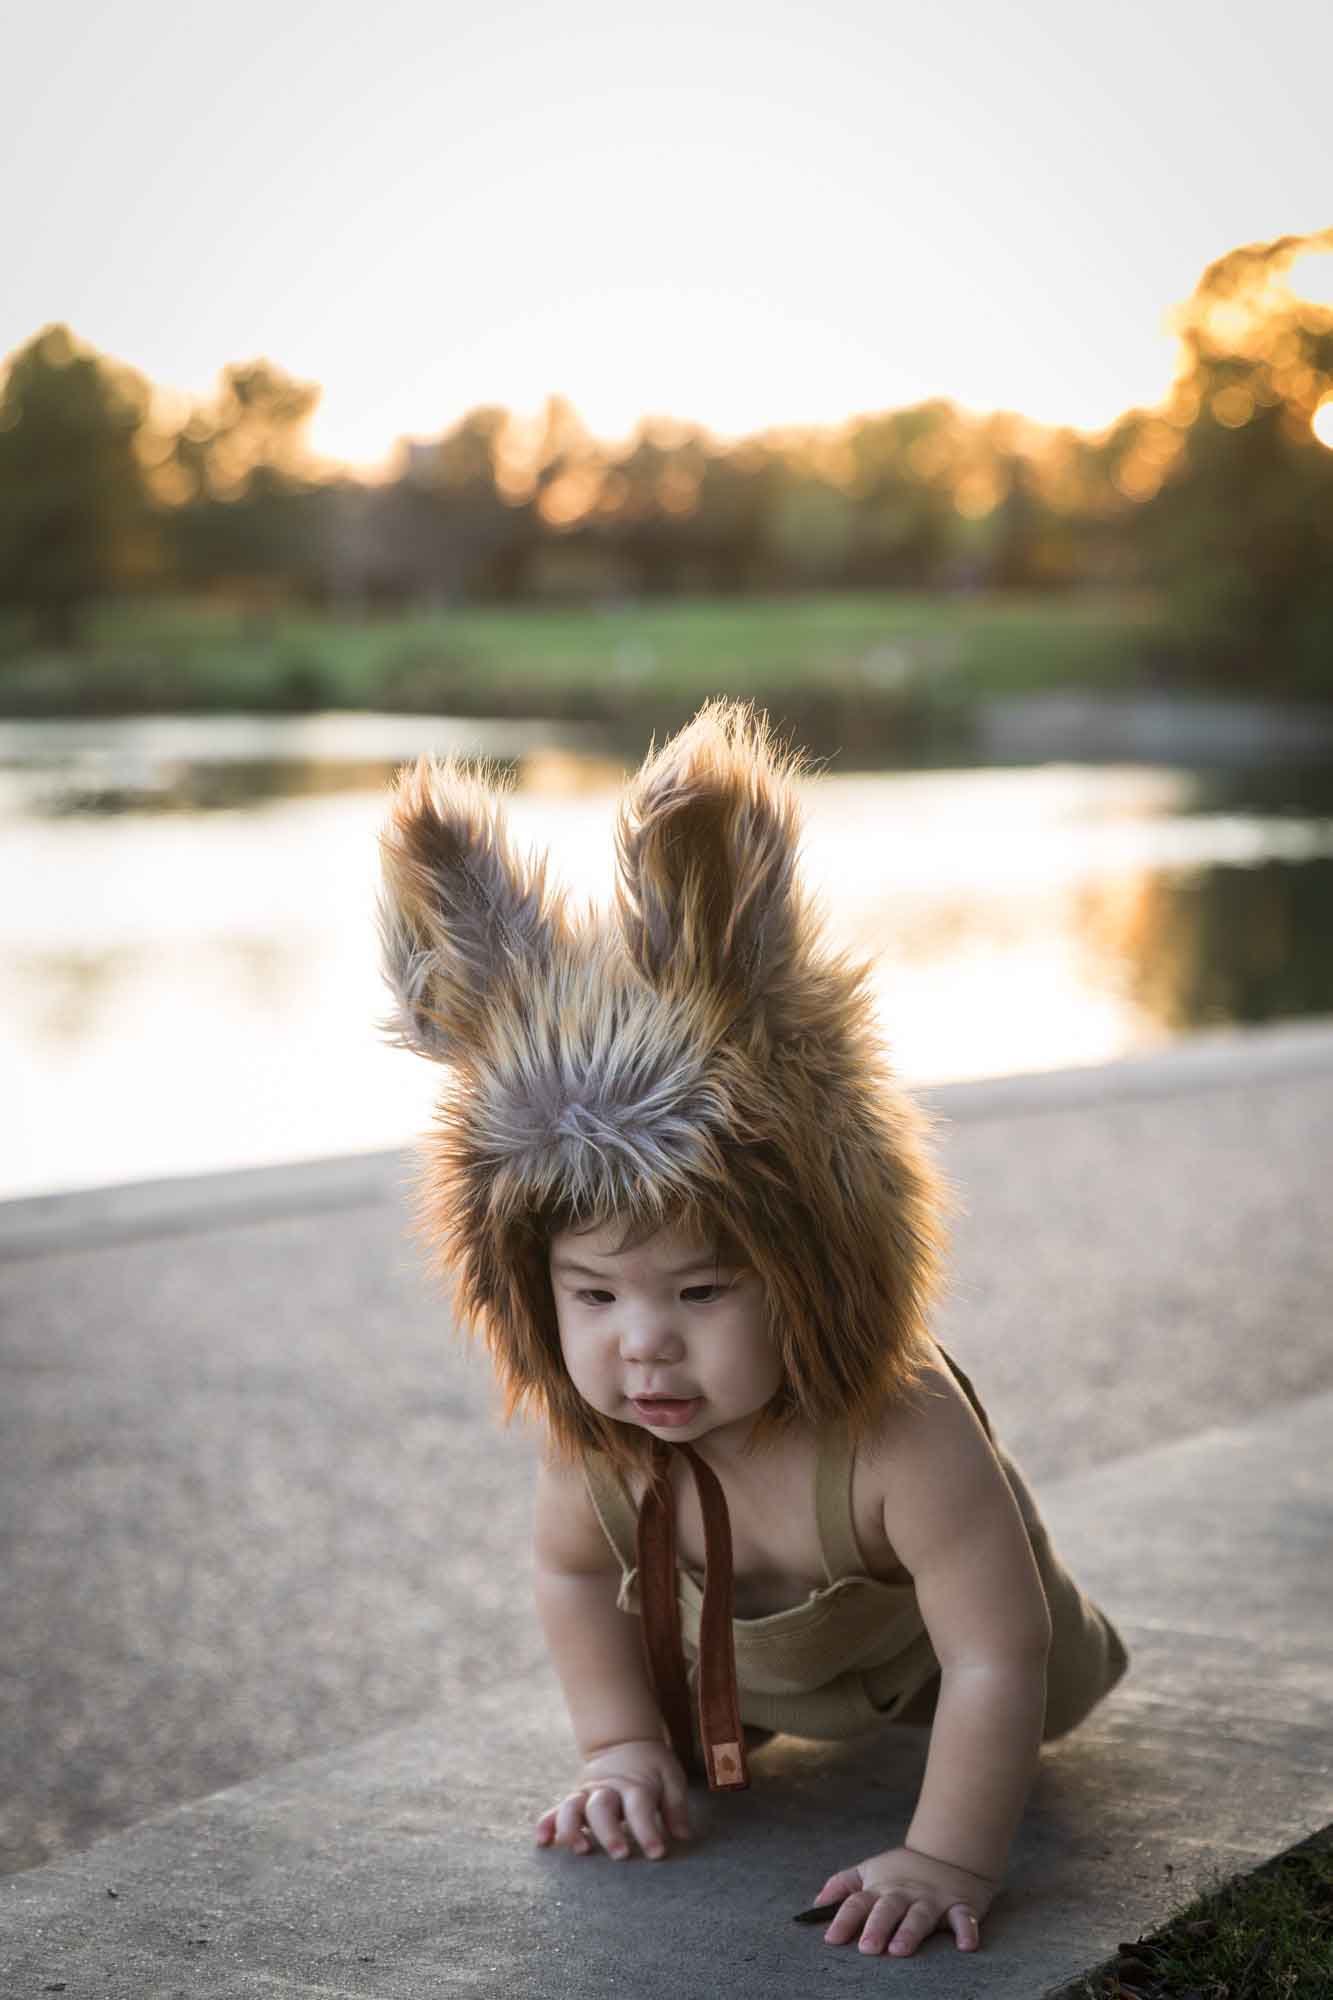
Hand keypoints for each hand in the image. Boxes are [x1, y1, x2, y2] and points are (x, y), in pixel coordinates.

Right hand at [535, 1739, 690, 1861]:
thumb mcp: (671, 1777)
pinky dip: (546, 1824)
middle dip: (609, 1831)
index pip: (640, 1807)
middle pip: (602, 1807)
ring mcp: (587, 1793)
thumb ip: (676, 1806)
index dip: (648, 1831)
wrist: (624, 1742)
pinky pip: (555, 1810)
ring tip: (580, 1850)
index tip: (657, 1853)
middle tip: (620, 1854)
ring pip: (573, 1807)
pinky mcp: (574, 1799)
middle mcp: (608, 1789)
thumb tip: (683, 1836)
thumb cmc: (651, 1767)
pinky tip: (543, 1842)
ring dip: (573, 1828)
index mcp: (635, 1785)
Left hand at [812, 1845, 996, 1956]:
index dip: (843, 1919)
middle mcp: (905, 1894)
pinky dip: (966, 1931)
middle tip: (867, 1948)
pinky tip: (966, 1946)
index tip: (830, 1939)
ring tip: (900, 1949)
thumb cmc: (904, 1870)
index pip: (857, 1902)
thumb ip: (843, 1885)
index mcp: (882, 1888)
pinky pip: (964, 1919)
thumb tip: (816, 1904)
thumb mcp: (870, 1870)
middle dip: (877, 1926)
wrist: (950, 1852)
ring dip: (910, 1931)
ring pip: (920, 1915)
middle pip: (888, 1908)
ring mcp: (932, 1899)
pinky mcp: (961, 1906)